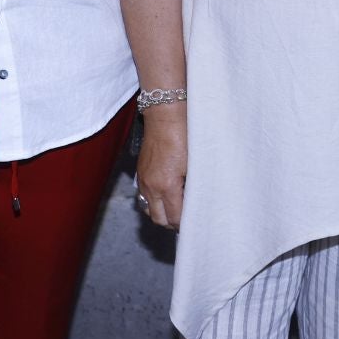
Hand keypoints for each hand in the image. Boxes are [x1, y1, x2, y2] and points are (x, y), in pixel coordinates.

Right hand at [134, 106, 187, 229]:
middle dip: (172, 222)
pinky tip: (167, 193)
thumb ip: (194, 188)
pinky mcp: (141, 172)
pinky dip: (154, 200)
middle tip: (186, 218)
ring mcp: (143, 179)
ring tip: (176, 206)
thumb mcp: (194, 165)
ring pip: (148, 208)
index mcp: (166, 186)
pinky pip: (144, 195)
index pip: (174, 218)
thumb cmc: (184, 136)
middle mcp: (151, 186)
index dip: (185, 224)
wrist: (166, 115)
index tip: (195, 221)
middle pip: (158, 219)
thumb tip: (198, 202)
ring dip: (161, 212)